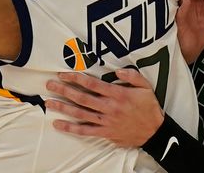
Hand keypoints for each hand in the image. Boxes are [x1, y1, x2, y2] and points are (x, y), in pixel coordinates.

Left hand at [45, 68, 162, 146]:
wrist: (154, 131)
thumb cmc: (149, 107)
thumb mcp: (145, 87)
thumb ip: (132, 76)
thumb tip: (117, 70)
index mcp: (118, 94)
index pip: (92, 85)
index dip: (76, 78)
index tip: (64, 74)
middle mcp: (109, 107)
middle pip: (82, 98)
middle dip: (64, 90)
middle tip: (50, 85)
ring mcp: (105, 121)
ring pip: (80, 114)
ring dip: (63, 107)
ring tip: (49, 102)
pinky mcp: (104, 132)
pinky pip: (85, 131)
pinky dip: (70, 128)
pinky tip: (58, 124)